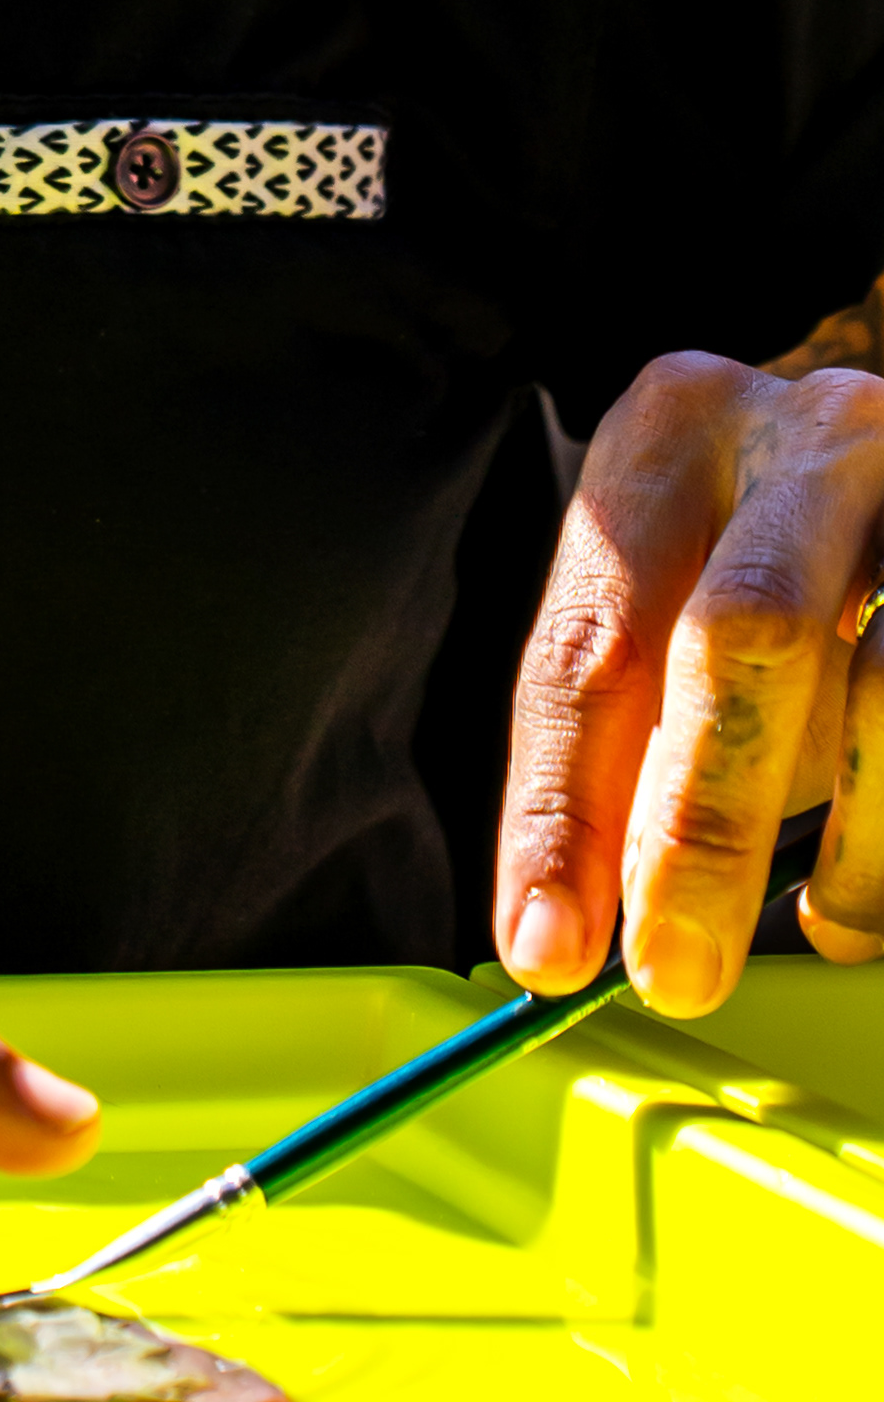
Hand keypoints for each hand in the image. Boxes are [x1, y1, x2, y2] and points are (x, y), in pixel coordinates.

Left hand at [496, 349, 883, 1010]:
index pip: (591, 637)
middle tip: (678, 971)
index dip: (562, 808)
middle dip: (702, 826)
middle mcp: (810, 431)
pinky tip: (872, 876)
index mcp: (675, 429)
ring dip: (851, 851)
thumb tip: (563, 933)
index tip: (551, 948)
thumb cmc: (775, 561)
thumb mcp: (677, 612)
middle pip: (743, 631)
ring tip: (823, 920)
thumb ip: (624, 745)